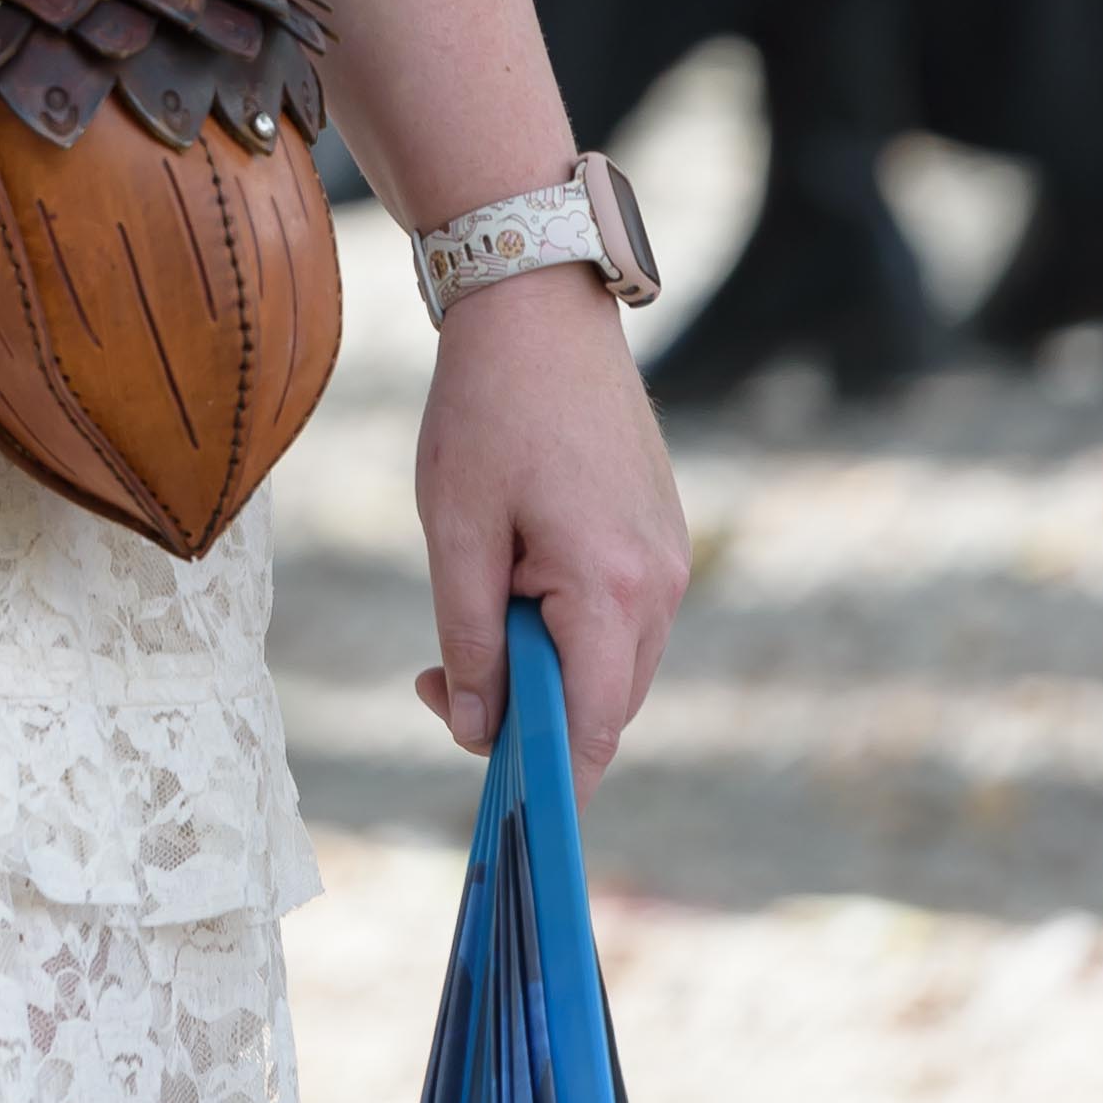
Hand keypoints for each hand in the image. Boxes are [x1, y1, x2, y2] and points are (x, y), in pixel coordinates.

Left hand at [407, 267, 688, 789]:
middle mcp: (662, 590)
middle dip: (521, 713)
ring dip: (539, 666)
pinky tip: (508, 577)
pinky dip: (563, 627)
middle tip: (432, 675)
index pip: (591, 731)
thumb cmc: (485, 414)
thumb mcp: (454, 530)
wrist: (538, 313)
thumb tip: (475, 730)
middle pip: (600, 706)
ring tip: (469, 603)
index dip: (542, 776)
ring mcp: (670, 564)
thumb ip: (469, 638)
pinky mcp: (660, 541)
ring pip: (608, 666)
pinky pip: (617, 621)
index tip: (483, 789)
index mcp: (614, 593)